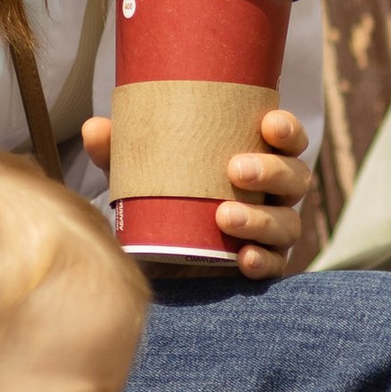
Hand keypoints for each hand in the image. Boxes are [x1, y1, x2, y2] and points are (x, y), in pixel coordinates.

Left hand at [81, 104, 312, 280]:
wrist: (153, 258)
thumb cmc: (160, 198)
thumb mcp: (137, 173)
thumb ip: (119, 151)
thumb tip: (94, 128)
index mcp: (257, 159)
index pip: (289, 141)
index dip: (287, 130)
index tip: (268, 125)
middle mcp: (273, 195)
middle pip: (295, 179)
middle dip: (272, 171)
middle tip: (235, 170)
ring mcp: (271, 233)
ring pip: (287, 224)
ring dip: (260, 219)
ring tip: (225, 217)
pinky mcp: (262, 267)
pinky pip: (276, 266)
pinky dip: (263, 261)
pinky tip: (243, 258)